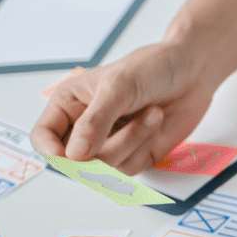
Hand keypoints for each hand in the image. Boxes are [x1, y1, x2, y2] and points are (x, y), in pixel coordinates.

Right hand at [30, 42, 217, 174]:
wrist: (192, 71)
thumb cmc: (150, 68)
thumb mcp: (119, 86)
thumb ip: (95, 121)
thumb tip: (75, 154)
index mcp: (68, 105)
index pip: (43, 137)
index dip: (51, 151)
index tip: (70, 156)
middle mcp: (84, 129)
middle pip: (74, 161)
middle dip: (102, 147)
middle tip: (123, 122)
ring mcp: (110, 144)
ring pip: (105, 167)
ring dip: (131, 141)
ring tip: (151, 113)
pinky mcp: (134, 155)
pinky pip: (130, 168)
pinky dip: (144, 145)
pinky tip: (156, 121)